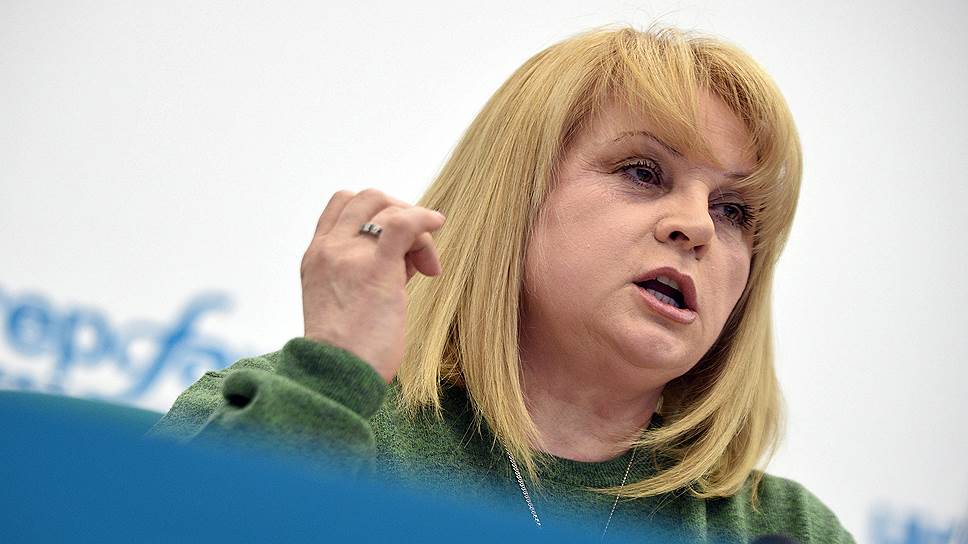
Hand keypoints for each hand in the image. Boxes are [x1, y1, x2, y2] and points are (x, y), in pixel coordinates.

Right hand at [300, 189, 444, 381]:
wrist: (335, 375)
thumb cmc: (346, 352)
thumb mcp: (343, 303)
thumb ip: (366, 274)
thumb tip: (405, 260)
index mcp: (316, 256)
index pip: (342, 204)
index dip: (375, 212)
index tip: (393, 242)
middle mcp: (329, 249)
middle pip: (368, 198)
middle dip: (398, 211)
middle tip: (415, 248)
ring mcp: (350, 255)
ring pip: (389, 208)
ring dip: (416, 227)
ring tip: (426, 266)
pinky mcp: (377, 268)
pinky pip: (404, 223)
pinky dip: (426, 217)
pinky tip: (438, 224)